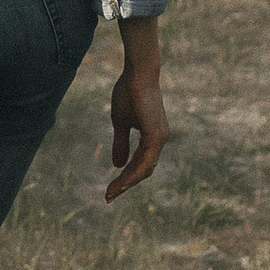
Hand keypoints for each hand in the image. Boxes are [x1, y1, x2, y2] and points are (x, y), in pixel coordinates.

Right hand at [105, 17, 168, 201]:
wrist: (137, 73)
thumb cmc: (129, 93)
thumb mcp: (120, 122)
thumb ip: (121, 143)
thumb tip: (117, 165)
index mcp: (153, 137)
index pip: (140, 165)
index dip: (126, 178)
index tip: (110, 189)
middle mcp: (160, 140)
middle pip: (143, 171)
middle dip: (126, 185)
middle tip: (109, 196)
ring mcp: (160, 138)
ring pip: (144, 169)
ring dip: (127, 183)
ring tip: (111, 193)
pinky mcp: (155, 135)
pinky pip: (144, 161)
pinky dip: (133, 173)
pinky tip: (121, 182)